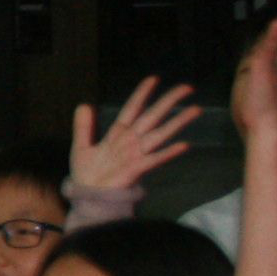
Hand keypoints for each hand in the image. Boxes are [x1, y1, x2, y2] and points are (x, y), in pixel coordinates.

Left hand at [69, 77, 198, 194]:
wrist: (88, 195)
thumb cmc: (87, 173)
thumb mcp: (81, 146)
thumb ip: (83, 126)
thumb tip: (84, 104)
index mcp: (118, 133)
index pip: (132, 109)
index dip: (142, 94)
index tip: (153, 79)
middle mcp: (131, 140)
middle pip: (152, 116)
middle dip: (169, 102)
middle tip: (187, 88)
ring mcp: (136, 154)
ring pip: (160, 134)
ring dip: (177, 122)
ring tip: (195, 110)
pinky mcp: (137, 169)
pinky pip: (155, 159)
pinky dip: (168, 152)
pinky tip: (184, 145)